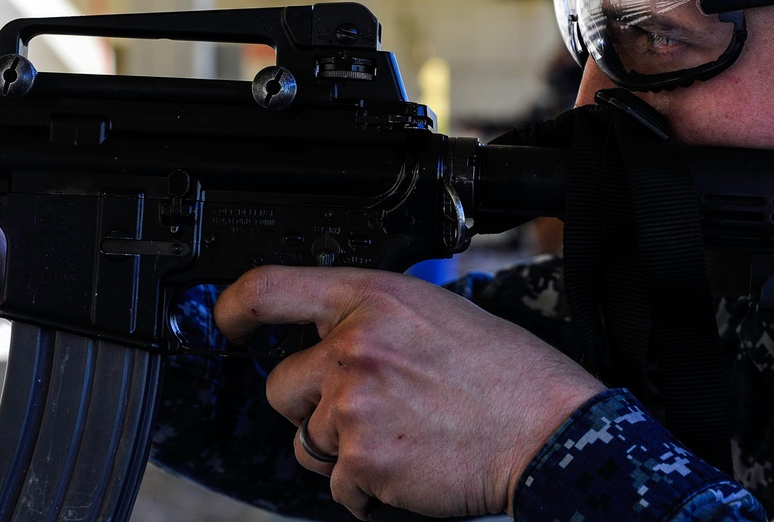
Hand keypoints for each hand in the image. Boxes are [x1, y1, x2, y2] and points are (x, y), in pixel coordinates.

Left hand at [214, 265, 604, 519]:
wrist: (545, 429)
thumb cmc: (504, 372)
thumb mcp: (437, 313)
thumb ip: (375, 318)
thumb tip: (332, 335)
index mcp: (374, 299)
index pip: (271, 288)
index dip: (235, 307)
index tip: (229, 321)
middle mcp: (355, 345)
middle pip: (280, 386)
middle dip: (311, 405)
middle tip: (367, 409)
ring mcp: (353, 404)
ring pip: (306, 441)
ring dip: (341, 449)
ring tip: (401, 435)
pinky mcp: (362, 460)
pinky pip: (336, 484)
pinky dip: (365, 486)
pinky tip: (409, 463)